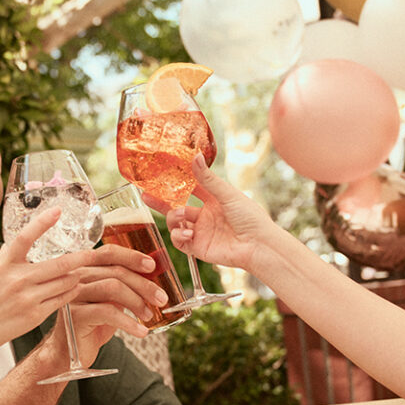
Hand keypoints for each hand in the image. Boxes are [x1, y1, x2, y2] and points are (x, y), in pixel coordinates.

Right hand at [0, 208, 85, 352]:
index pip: (25, 237)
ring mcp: (28, 298)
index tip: (57, 210)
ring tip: (82, 271)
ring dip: (76, 275)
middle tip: (93, 252)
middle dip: (81, 258)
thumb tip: (22, 240)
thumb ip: (9, 257)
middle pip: (59, 264)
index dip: (42, 222)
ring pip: (64, 282)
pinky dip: (71, 291)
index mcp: (4, 265)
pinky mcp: (35, 315)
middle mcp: (17, 280)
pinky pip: (62, 300)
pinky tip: (74, 287)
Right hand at [162, 155, 275, 271]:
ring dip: (173, 218)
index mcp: (213, 200)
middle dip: (161, 203)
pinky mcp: (198, 248)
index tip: (160, 175)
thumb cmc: (250, 218)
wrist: (258, 245)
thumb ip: (208, 179)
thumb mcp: (227, 194)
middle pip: (176, 207)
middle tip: (146, 195)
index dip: (175, 183)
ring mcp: (200, 232)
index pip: (189, 189)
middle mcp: (204, 216)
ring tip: (180, 216)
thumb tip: (194, 156)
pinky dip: (178, 235)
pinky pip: (179, 242)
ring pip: (175, 224)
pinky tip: (187, 233)